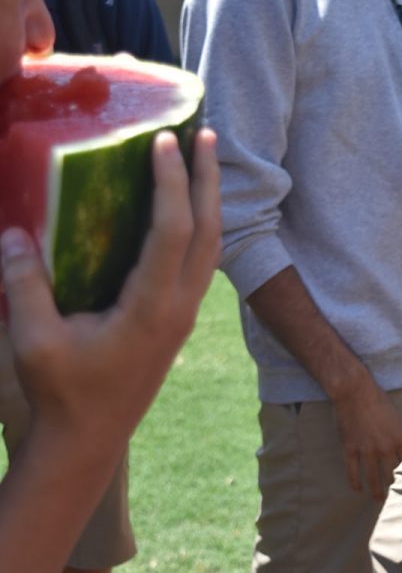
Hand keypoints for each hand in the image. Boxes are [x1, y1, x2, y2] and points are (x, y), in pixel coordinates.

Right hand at [4, 129, 219, 448]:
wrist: (90, 440)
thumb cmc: (63, 392)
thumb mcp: (35, 339)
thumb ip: (25, 284)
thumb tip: (11, 231)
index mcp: (153, 307)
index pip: (173, 232)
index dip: (173, 183)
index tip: (167, 142)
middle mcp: (180, 306)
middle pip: (210, 231)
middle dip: (209, 179)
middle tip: (207, 132)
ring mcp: (184, 313)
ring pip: (211, 246)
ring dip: (209, 200)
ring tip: (203, 157)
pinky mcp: (176, 318)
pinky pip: (198, 261)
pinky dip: (197, 225)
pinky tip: (184, 207)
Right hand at [331, 379, 401, 500]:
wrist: (354, 392)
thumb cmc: (376, 399)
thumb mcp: (394, 416)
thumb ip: (397, 433)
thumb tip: (401, 444)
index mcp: (398, 439)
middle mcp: (384, 449)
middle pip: (390, 474)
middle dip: (392, 486)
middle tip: (393, 495)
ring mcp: (366, 451)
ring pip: (372, 477)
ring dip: (376, 490)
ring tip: (378, 499)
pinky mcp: (350, 450)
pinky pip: (353, 472)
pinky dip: (355, 482)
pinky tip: (357, 489)